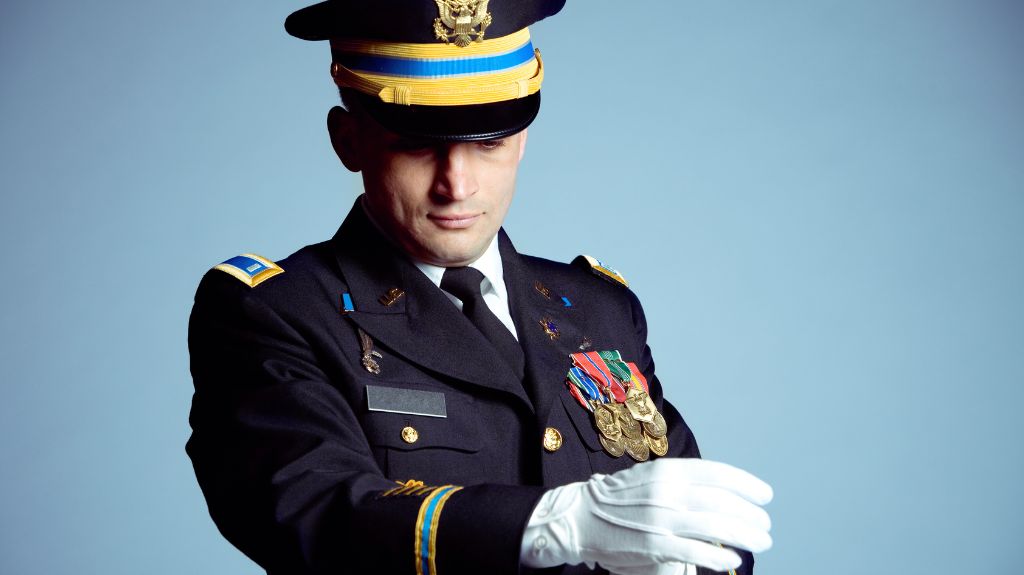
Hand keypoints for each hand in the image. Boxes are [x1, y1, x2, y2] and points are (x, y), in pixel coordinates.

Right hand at [519, 459, 772, 573]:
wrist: (580, 516)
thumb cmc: (620, 498)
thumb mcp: (652, 476)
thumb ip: (683, 482)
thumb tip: (722, 491)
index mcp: (668, 470)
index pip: (718, 474)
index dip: (747, 484)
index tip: (765, 495)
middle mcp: (667, 491)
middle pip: (723, 502)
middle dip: (751, 514)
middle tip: (765, 524)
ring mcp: (661, 519)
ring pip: (716, 527)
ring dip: (746, 535)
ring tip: (761, 541)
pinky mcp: (654, 545)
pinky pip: (696, 551)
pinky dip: (720, 556)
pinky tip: (733, 558)